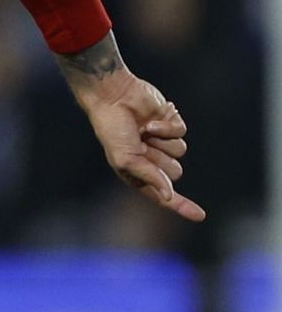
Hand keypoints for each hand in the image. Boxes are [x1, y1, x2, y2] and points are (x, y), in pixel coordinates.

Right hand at [72, 68, 204, 222]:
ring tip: (144, 131)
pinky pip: (181, 132)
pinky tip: (152, 121)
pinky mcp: (171, 123)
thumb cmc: (112, 128)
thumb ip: (149, 178)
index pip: (163, 193)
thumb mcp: (125, 158)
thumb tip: (169, 196)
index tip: (200, 215)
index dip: (182, 205)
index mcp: (138, 171)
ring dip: (162, 141)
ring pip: (180, 151)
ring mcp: (162, 141)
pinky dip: (167, 127)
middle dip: (159, 160)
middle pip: (175, 172)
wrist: (113, 96)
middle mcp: (151, 158)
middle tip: (143, 147)